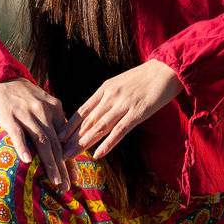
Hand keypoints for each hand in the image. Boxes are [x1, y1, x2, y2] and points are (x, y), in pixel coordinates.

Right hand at [0, 77, 70, 189]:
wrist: (3, 80)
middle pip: (56, 143)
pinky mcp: (10, 116)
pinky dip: (23, 147)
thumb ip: (55, 122)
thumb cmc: (26, 97)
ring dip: (49, 162)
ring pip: (41, 141)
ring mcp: (27, 114)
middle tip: (67, 187)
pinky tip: (27, 161)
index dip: (71, 159)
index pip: (66, 139)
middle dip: (63, 167)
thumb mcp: (45, 105)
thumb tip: (66, 144)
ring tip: (55, 181)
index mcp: (55, 110)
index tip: (76, 178)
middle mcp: (43, 112)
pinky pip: (17, 133)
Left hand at [58, 61, 184, 161]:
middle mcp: (111, 97)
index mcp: (105, 89)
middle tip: (59, 152)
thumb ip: (109, 97)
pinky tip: (97, 154)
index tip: (57, 137)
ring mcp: (123, 105)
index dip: (69, 125)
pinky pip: (119, 130)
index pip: (82, 110)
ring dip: (83, 143)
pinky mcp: (137, 113)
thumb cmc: (145, 77)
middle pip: (87, 121)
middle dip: (71, 138)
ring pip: (99, 127)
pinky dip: (107, 143)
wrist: (166, 68)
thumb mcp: (121, 83)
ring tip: (71, 155)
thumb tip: (96, 112)